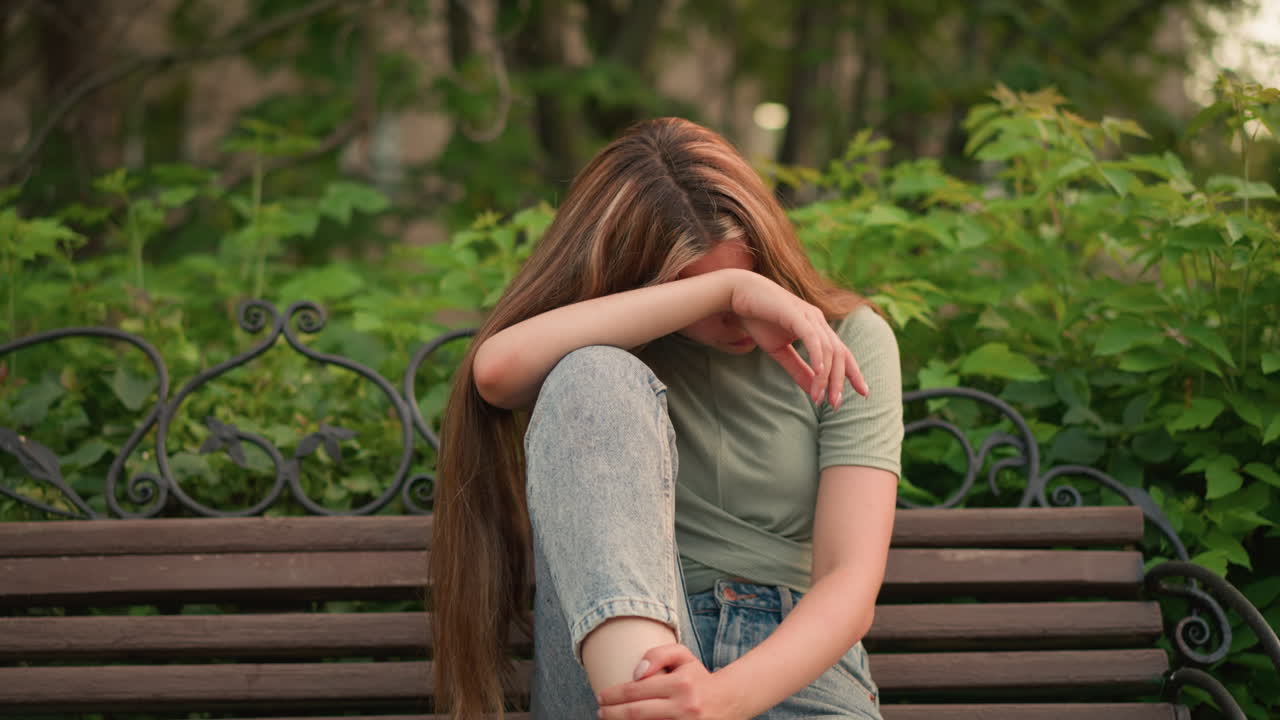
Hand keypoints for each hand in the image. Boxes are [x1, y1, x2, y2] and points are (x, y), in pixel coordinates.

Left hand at [596, 644, 743, 719]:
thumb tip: (636, 673)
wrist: (730, 701)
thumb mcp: (682, 656)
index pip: (637, 690)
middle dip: (612, 714)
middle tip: (600, 712)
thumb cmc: (698, 677)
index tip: (601, 697)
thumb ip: (657, 655)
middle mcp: (685, 707)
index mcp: (681, 684)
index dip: (614, 695)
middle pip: (636, 713)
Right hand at [728, 272, 868, 408]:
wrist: (738, 294)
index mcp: (818, 328)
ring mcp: (809, 316)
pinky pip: (813, 338)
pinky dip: (818, 357)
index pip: (842, 353)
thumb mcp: (780, 351)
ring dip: (826, 376)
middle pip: (840, 354)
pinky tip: (818, 374)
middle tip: (835, 404)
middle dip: (840, 381)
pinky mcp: (796, 314)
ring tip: (819, 398)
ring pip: (828, 350)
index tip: (863, 393)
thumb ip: (798, 369)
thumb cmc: (759, 319)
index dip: (853, 373)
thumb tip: (813, 391)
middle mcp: (818, 321)